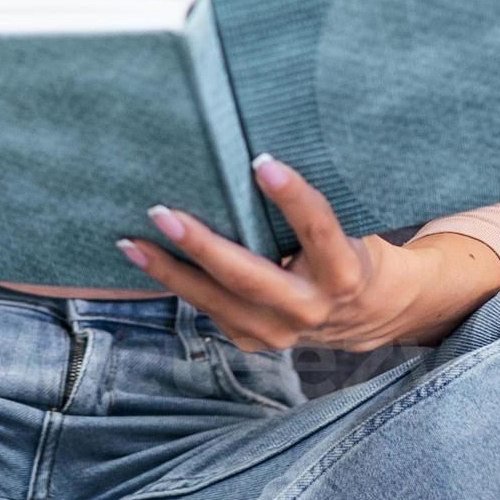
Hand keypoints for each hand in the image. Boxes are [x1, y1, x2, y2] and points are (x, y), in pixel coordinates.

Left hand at [115, 154, 428, 355]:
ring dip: (169, 271)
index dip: (292, 197)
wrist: (366, 314)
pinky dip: (178, 284)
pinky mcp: (254, 341)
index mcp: (343, 273)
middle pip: (249, 277)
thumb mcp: (347, 230)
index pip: (317, 228)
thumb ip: (307, 213)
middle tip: (162, 214)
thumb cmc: (349, 253)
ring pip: (217, 301)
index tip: (262, 161)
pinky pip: (210, 310)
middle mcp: (311, 309)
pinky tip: (149, 262)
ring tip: (132, 244)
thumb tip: (255, 158)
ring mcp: (280, 333)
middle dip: (202, 246)